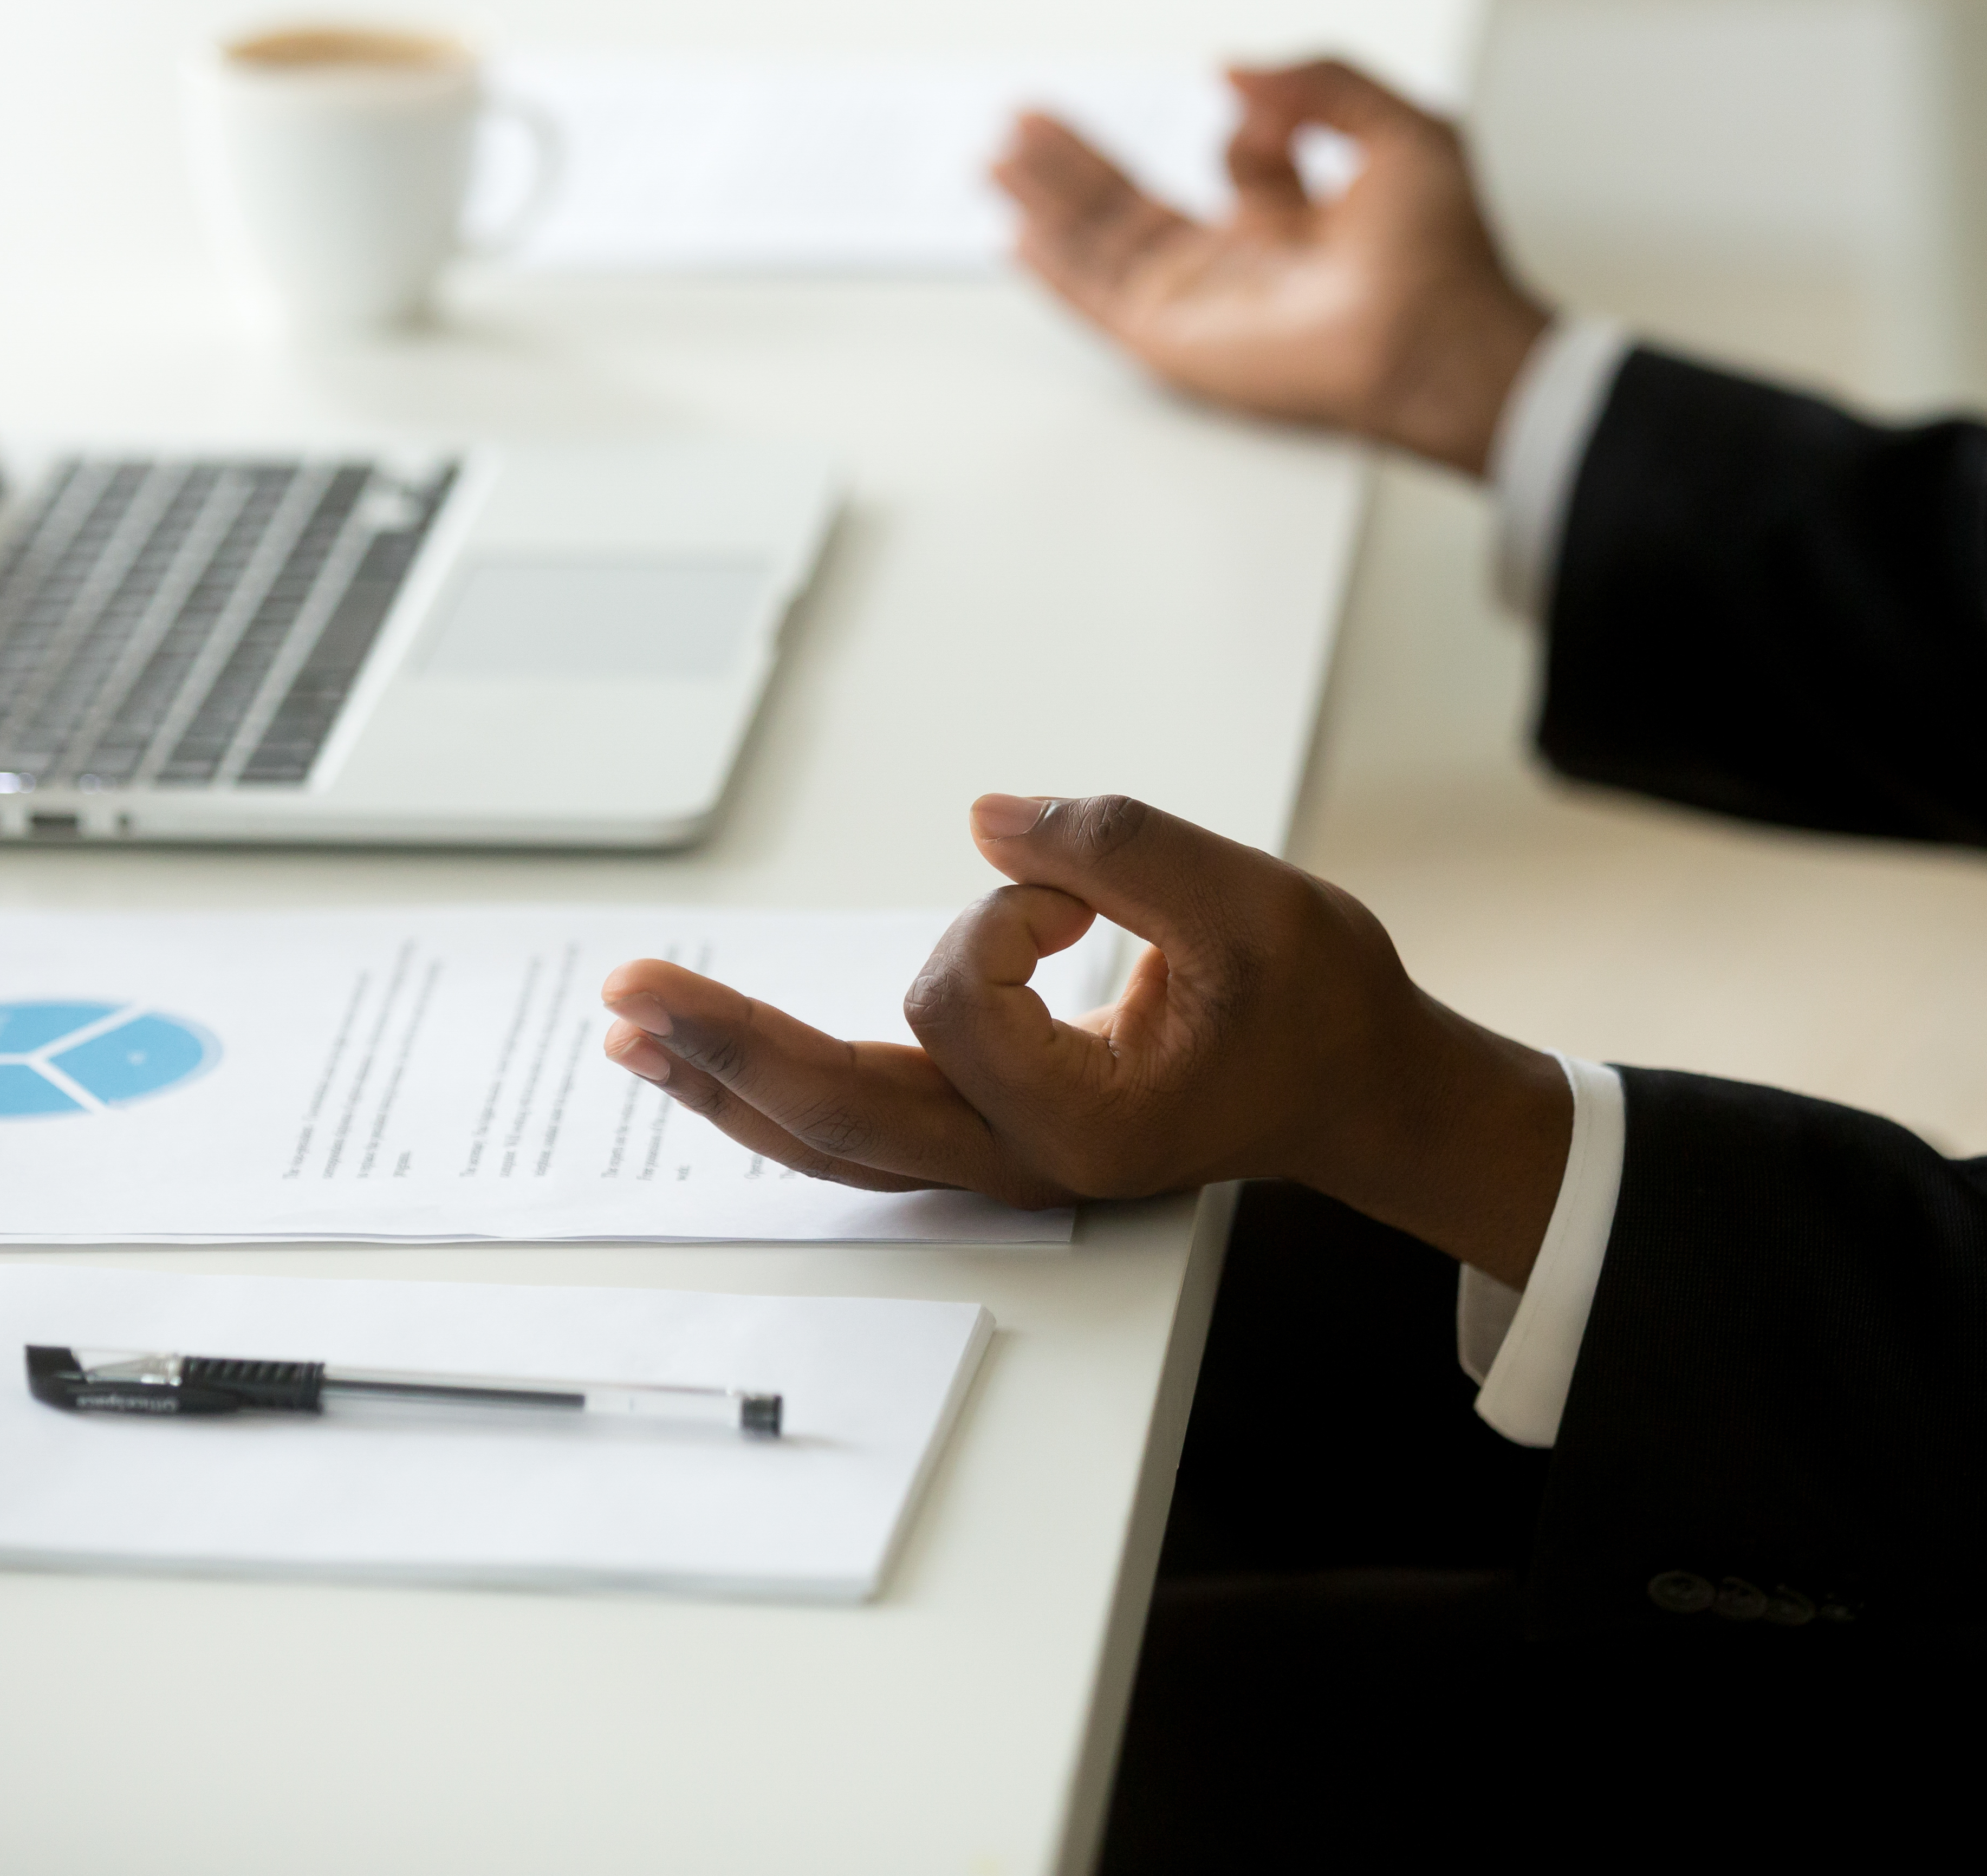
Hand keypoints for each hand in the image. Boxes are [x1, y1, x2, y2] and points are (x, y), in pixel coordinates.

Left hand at [597, 794, 1572, 1287]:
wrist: (1359, 1092)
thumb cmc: (1321, 1008)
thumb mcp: (1258, 904)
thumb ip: (1123, 849)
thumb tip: (988, 821)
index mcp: (1091, 1123)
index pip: (963, 1009)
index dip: (998, 916)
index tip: (1074, 887)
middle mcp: (1026, 1164)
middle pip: (839, 1114)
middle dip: (726, 1044)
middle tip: (627, 989)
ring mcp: (998, 1162)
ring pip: (829, 1139)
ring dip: (724, 1079)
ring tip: (627, 1033)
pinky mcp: (986, 1136)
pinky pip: (854, 1130)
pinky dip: (773, 1093)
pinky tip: (709, 1064)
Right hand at [992, 60, 1550, 477]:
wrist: (1437, 337)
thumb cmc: (1441, 256)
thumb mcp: (1397, 129)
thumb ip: (1317, 83)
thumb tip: (1230, 71)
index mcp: (1296, 222)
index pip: (1236, 164)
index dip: (1247, 124)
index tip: (1256, 101)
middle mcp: (1241, 266)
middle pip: (1134, 204)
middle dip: (1075, 162)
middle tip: (1026, 122)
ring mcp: (1201, 305)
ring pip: (1102, 244)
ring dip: (1047, 199)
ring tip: (1000, 157)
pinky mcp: (1176, 344)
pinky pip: (1098, 302)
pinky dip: (1053, 270)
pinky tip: (1016, 235)